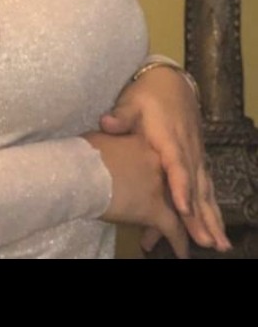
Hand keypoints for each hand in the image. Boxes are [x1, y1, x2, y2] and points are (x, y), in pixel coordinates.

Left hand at [99, 63, 230, 253]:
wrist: (170, 82)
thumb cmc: (147, 95)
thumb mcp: (132, 101)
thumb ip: (121, 115)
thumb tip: (107, 122)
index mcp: (170, 139)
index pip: (177, 166)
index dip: (181, 188)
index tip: (184, 209)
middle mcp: (187, 150)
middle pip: (196, 186)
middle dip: (203, 216)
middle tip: (209, 242)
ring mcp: (195, 155)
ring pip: (205, 190)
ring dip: (213, 217)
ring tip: (219, 244)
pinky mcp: (198, 159)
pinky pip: (206, 187)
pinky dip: (211, 208)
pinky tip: (215, 227)